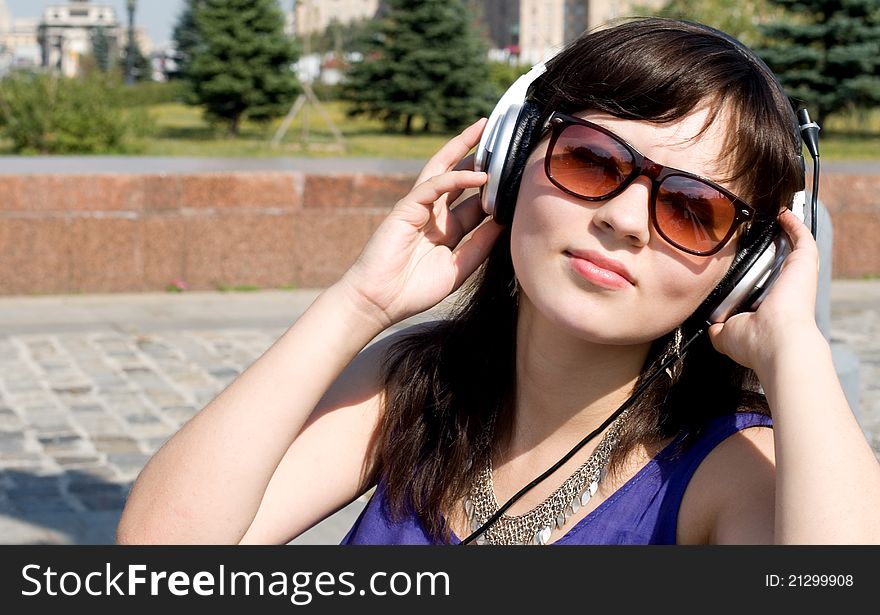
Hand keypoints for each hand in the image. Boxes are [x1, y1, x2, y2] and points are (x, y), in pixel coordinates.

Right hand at [337, 118, 503, 328]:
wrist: (380, 301)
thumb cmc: (414, 290)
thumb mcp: (458, 269)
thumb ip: (478, 246)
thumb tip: (502, 224)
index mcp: (447, 230)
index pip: (474, 202)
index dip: (494, 189)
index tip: (517, 176)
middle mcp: (434, 215)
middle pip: (459, 177)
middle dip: (477, 156)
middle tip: (500, 137)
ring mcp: (419, 208)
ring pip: (443, 169)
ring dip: (463, 149)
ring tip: (484, 130)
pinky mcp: (406, 208)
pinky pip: (433, 186)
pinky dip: (455, 178)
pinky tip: (479, 175)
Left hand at [708, 208, 823, 373]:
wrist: (776, 341)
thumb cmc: (755, 342)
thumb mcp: (727, 335)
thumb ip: (719, 329)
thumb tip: (713, 328)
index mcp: (771, 305)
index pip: (766, 284)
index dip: (757, 272)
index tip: (743, 260)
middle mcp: (787, 290)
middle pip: (782, 262)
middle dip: (773, 246)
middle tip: (758, 230)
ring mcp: (798, 275)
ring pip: (795, 247)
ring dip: (786, 230)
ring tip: (772, 216)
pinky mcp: (804, 264)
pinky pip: (802, 237)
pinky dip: (794, 223)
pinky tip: (782, 213)